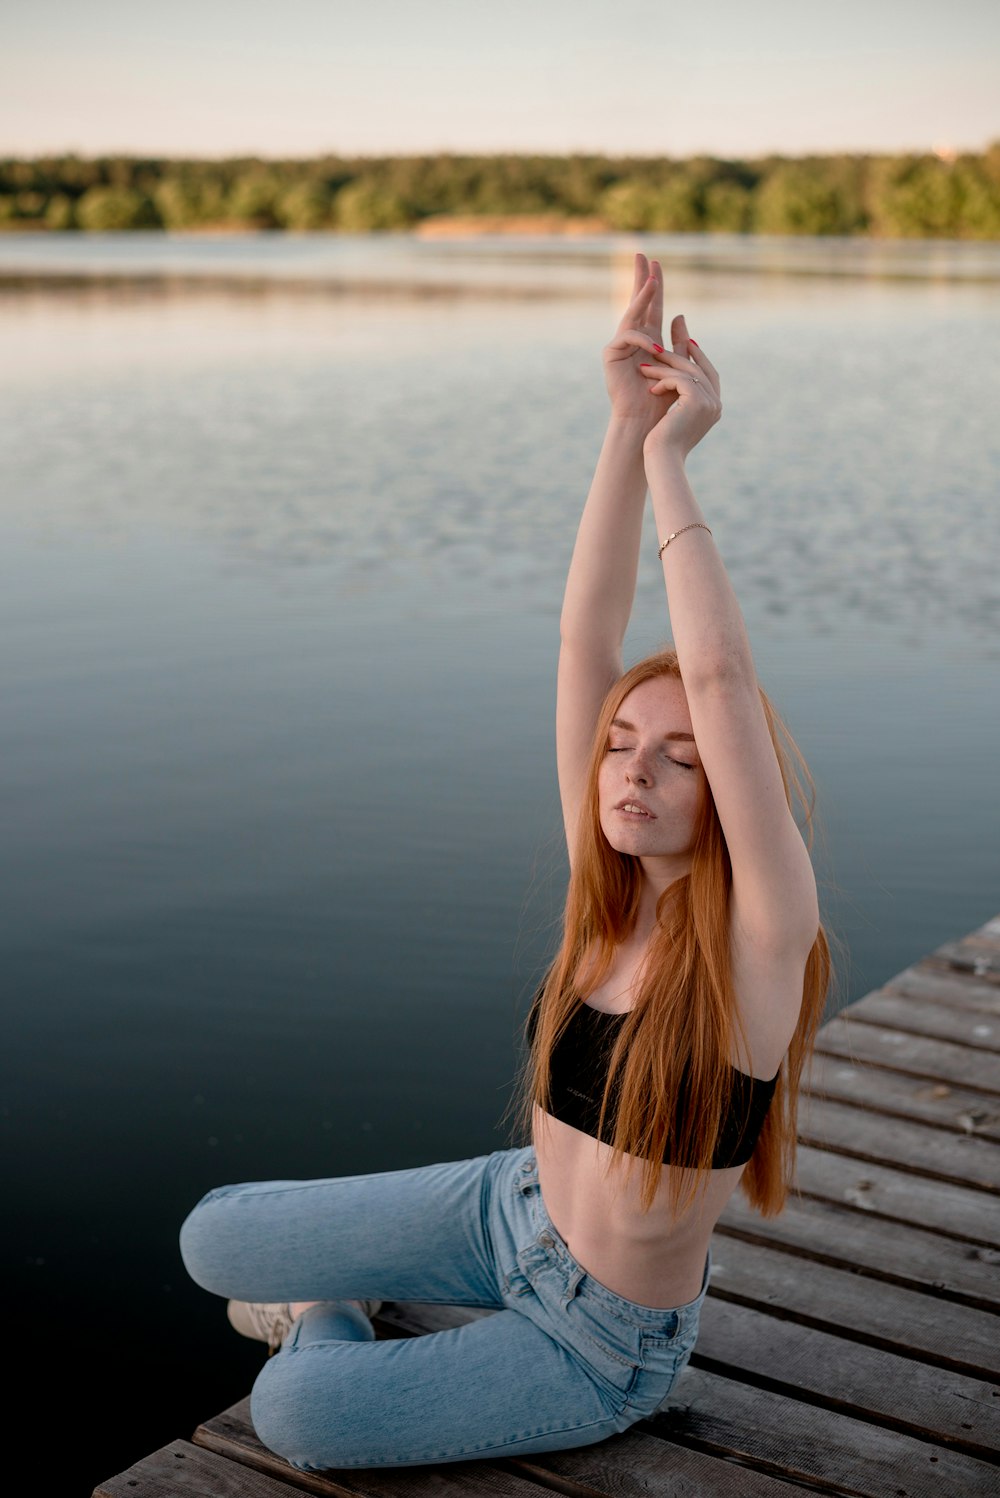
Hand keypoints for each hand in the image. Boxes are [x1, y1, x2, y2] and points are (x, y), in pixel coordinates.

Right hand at [602, 253, 677, 432]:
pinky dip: (644, 341)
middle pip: (637, 301)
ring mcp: (620, 345)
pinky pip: (628, 336)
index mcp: (649, 340)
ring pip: (632, 313)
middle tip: (642, 254)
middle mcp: (633, 339)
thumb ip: (679, 342)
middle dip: (641, 277)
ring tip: (654, 282)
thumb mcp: (677, 364)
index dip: (655, 285)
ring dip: (644, 296)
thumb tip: (681, 314)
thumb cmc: (662, 398)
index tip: (657, 264)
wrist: (645, 421)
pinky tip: (655, 351)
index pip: (653, 306)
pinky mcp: (611, 354)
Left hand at [638, 315, 721, 462]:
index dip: (697, 357)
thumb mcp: (673, 416)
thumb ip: (678, 397)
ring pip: (687, 372)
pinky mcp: (697, 401)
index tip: (685, 342)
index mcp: (714, 407)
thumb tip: (673, 379)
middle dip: (682, 350)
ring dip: (664, 368)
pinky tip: (650, 387)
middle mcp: (716, 404)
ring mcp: (709, 403)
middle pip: (699, 368)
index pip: (708, 374)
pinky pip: (679, 379)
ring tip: (645, 367)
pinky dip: (663, 380)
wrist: (663, 461)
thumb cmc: (663, 444)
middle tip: (668, 335)